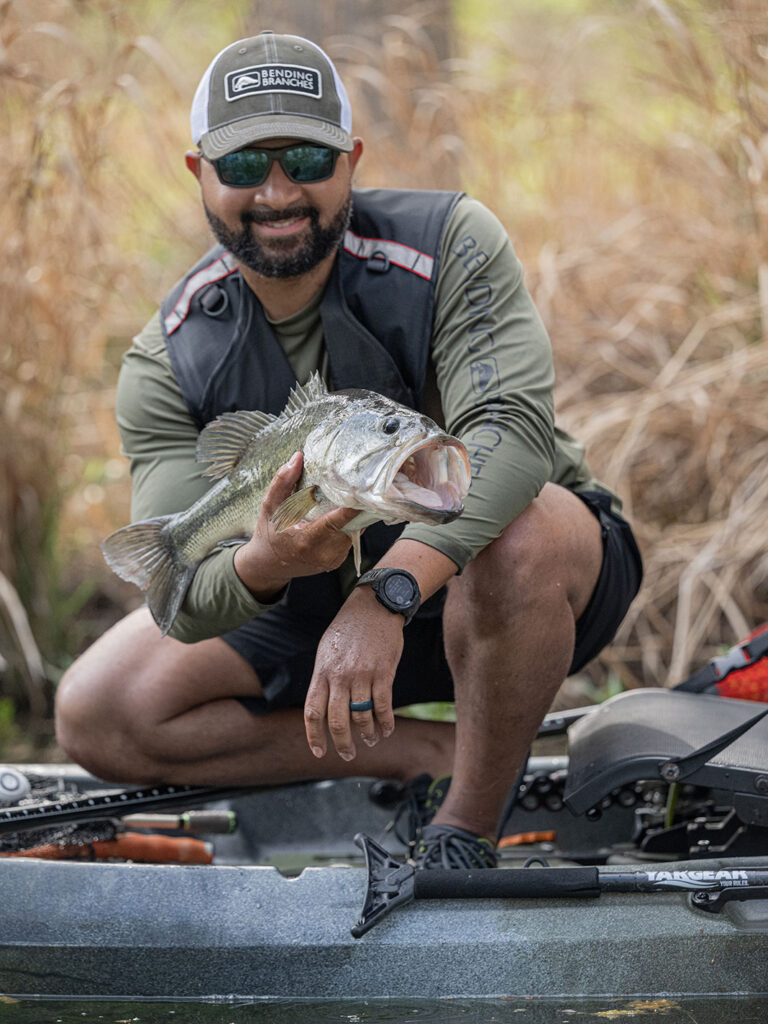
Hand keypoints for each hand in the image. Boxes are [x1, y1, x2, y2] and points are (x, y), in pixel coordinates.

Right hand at [234, 452, 358, 600]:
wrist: (269, 565)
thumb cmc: (268, 533)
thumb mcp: (269, 506)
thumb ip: (282, 482)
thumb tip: (298, 457)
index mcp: (305, 541)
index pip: (335, 521)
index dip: (351, 507)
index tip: (362, 491)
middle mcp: (322, 553)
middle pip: (350, 524)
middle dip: (354, 505)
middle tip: (356, 484)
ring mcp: (332, 560)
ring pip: (353, 530)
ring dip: (351, 514)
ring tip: (346, 497)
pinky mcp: (337, 561)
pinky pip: (350, 537)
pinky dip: (348, 524)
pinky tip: (339, 514)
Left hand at [304, 587, 403, 759]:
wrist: (374, 606)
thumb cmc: (348, 630)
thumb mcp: (327, 651)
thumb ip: (324, 679)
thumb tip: (321, 709)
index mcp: (322, 671)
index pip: (313, 712)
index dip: (315, 736)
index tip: (319, 752)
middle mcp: (340, 676)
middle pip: (338, 721)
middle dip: (342, 744)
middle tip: (348, 755)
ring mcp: (362, 674)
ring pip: (362, 716)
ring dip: (367, 734)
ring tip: (370, 740)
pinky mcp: (384, 672)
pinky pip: (383, 706)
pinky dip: (385, 723)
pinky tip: (386, 730)